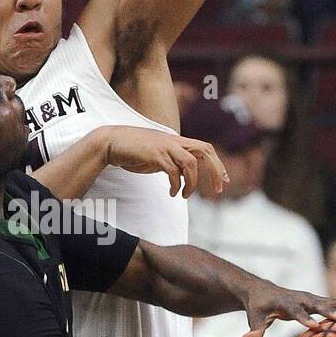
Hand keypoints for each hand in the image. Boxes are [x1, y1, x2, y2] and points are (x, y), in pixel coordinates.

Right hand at [104, 126, 227, 198]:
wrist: (111, 143)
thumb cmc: (133, 150)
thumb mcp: (158, 155)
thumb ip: (172, 161)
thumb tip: (183, 175)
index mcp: (177, 141)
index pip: (205, 148)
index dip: (217, 164)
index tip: (223, 181)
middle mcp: (174, 141)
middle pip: (205, 151)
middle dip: (216, 171)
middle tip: (219, 189)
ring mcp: (165, 147)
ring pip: (190, 163)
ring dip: (191, 183)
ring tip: (185, 195)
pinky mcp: (155, 155)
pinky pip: (172, 171)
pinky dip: (176, 185)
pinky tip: (172, 193)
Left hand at [241, 284, 335, 336]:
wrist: (263, 290)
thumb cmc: (258, 307)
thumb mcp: (254, 318)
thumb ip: (253, 330)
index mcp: (285, 302)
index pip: (295, 311)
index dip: (305, 318)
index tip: (316, 327)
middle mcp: (300, 297)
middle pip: (318, 303)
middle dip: (331, 310)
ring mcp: (310, 297)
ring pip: (331, 301)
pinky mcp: (317, 300)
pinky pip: (335, 304)